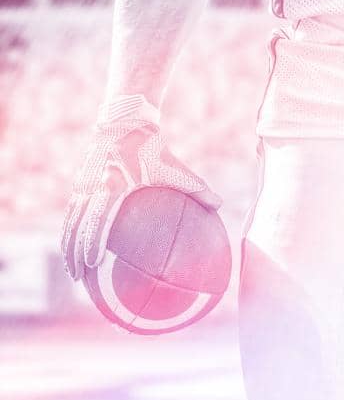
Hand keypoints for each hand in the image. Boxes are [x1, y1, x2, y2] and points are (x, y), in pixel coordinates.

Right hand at [60, 117, 220, 279]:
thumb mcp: (175, 167)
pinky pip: (72, 212)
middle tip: (78, 278)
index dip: (93, 243)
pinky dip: (70, 230)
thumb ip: (196, 188)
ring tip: (71, 269)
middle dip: (74, 254)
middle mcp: (91, 186)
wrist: (125, 121)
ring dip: (68, 246)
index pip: (98, 220)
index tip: (93, 264)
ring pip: (70, 221)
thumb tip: (219, 205)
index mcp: (112, 185)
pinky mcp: (80, 182)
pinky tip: (74, 246)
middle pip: (77, 226)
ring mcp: (82, 184)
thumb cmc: (152, 147)